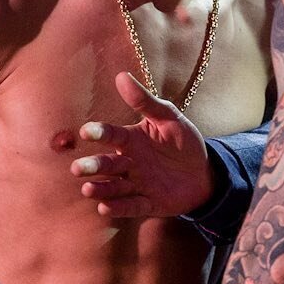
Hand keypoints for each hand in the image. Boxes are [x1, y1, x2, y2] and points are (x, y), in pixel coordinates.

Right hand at [71, 72, 214, 217]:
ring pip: (114, 188)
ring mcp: (137, 184)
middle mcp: (129, 163)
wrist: (205, 173)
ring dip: (100, 189)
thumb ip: (146, 102)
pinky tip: (106, 207)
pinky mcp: (148, 204)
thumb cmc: (183, 142)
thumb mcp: (169, 119)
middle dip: (92, 166)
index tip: (87, 131)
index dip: (99, 133)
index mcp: (131, 140)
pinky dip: (119, 207)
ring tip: (88, 189)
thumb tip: (121, 76)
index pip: (111, 135)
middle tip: (78, 168)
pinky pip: (132, 206)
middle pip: (107, 165)